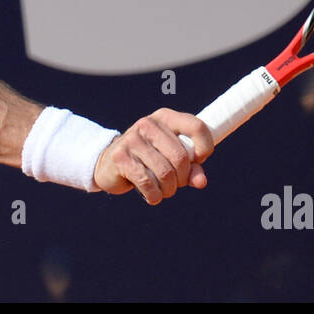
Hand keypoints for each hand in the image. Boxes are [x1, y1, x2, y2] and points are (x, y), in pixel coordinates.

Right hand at [93, 109, 213, 204]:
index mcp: (165, 118)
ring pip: (165, 173)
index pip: (196, 126)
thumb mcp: (172, 159)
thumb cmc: (148, 160)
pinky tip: (152, 195)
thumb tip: (201, 182)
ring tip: (163, 190)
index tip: (198, 160)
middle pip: (181, 157)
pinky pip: (148, 182)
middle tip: (176, 184)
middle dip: (183, 178)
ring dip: (168, 190)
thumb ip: (191, 168)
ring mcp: (132, 139)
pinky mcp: (121, 157)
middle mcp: (148, 124)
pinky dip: (154, 195)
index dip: (205, 147)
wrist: (109, 164)